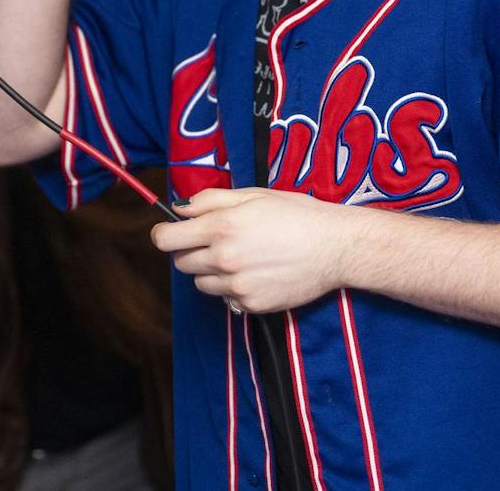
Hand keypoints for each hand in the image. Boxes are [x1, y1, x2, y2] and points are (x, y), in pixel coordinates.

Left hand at [150, 189, 359, 313]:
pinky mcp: (251, 305)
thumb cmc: (298, 214)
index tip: (172, 232)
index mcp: (221, 227)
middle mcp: (224, 258)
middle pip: (181, 263)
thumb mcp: (254, 195)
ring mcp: (237, 285)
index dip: (165, 234)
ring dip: (211, 272)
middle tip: (217, 241)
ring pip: (202, 283)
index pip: (166, 239)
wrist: (335, 247)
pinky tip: (256, 274)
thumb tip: (180, 208)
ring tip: (240, 258)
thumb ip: (211, 200)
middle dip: (192, 251)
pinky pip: (226, 299)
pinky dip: (233, 289)